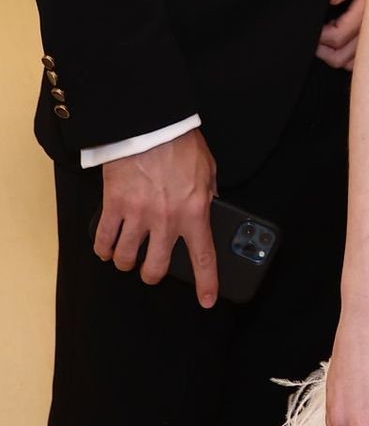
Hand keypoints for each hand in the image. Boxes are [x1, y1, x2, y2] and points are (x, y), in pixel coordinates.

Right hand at [94, 128, 218, 306]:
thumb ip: (208, 192)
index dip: (206, 283)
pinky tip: (106, 247)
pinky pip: (103, 239)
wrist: (149, 124)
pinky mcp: (113, 206)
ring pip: (126, 259)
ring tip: (126, 256)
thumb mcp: (207, 169)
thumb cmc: (180, 143)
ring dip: (125, 262)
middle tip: (151, 268)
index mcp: (194, 211)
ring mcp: (137, 215)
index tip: (206, 300)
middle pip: (155, 268)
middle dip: (152, 274)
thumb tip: (209, 206)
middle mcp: (166, 220)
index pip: (203, 257)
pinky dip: (102, 248)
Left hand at [316, 0, 368, 70]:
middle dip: (322, 50)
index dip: (318, 37)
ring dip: (336, 55)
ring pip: (353, 62)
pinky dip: (352, 58)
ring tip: (326, 42)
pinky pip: (366, 60)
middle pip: (341, 57)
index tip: (312, 29)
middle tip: (314, 39)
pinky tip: (345, 45)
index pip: (337, 36)